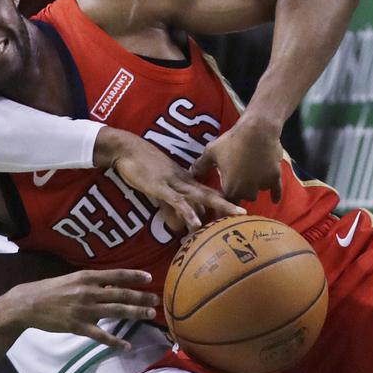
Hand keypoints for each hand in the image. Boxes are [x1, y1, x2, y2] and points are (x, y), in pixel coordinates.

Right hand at [6, 269, 159, 349]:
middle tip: (157, 300)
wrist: (29, 304)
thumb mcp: (73, 279)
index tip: (150, 278)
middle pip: (121, 294)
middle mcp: (89, 292)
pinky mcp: (78, 327)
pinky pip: (101, 336)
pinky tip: (126, 346)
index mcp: (87, 277)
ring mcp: (84, 310)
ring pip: (116, 312)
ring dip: (135, 313)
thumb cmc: (52, 290)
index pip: (116, 275)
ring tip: (150, 315)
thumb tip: (114, 285)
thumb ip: (93, 282)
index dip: (134, 276)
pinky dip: (115, 342)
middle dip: (141, 297)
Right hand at [96, 127, 244, 230]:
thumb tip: (178, 223)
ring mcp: (174, 183)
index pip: (208, 192)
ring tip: (234, 216)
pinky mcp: (161, 187)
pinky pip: (177, 201)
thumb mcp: (158, 188)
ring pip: (200, 197)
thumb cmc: (141, 166)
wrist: (126, 148)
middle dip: (229, 204)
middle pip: (211, 194)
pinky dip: (188, 212)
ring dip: (219, 206)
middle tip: (245, 214)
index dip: (223, 201)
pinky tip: (196, 223)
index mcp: (185, 180)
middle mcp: (184, 181)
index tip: (236, 213)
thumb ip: (169, 205)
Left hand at [192, 114, 283, 202]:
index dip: (224, 202)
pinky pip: (276, 191)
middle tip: (239, 183)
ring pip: (257, 192)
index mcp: (230, 188)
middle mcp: (247, 191)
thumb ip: (201, 165)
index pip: (226, 202)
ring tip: (251, 180)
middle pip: (243, 198)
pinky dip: (275, 194)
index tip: (223, 206)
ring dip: (254, 188)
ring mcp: (262, 185)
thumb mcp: (212, 151)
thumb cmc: (232, 141)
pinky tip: (274, 200)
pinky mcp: (274, 178)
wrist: (257, 131)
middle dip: (240, 192)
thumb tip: (192, 172)